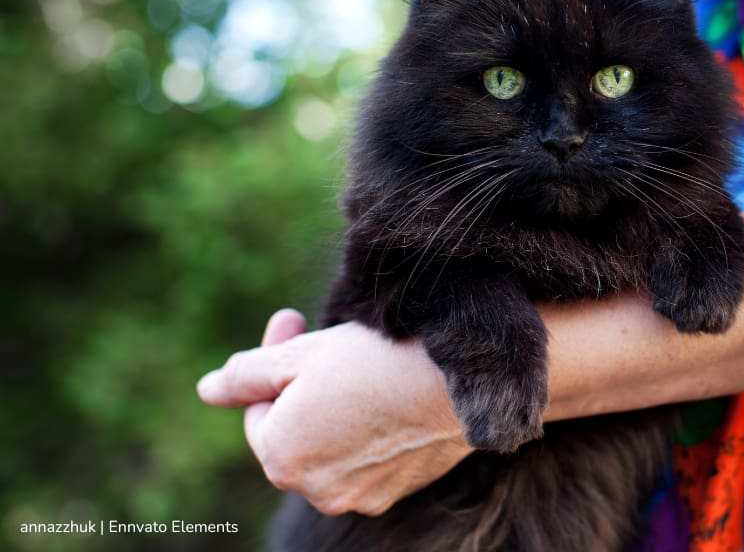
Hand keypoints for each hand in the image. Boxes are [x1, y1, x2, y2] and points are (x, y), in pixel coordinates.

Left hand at [197, 309, 471, 515]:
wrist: (464, 379)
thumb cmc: (379, 358)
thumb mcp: (303, 353)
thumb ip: (246, 374)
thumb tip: (206, 390)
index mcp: (279, 454)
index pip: (258, 408)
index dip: (274, 362)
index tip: (297, 320)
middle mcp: (313, 488)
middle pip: (294, 430)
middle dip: (303, 387)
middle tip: (330, 342)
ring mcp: (357, 496)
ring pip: (331, 446)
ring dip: (336, 410)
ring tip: (367, 369)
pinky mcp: (395, 492)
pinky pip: (367, 460)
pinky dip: (371, 431)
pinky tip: (392, 396)